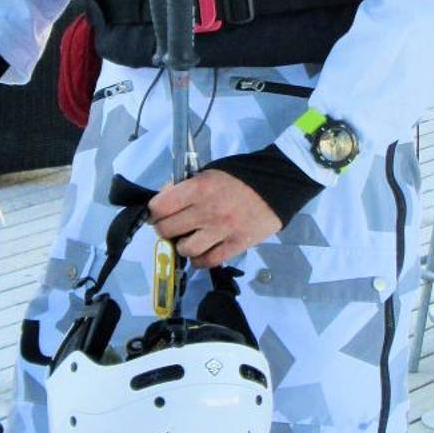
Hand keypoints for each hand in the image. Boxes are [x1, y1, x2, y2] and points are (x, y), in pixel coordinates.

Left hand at [148, 169, 280, 268]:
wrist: (278, 184)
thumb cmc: (241, 175)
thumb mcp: (210, 172)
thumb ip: (187, 185)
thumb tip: (166, 198)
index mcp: (198, 188)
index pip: (159, 207)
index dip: (155, 212)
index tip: (159, 213)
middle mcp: (206, 211)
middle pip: (167, 230)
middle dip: (165, 229)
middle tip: (174, 227)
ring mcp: (222, 231)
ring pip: (185, 249)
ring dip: (183, 246)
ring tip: (189, 239)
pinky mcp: (236, 245)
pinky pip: (208, 261)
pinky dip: (199, 260)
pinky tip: (201, 252)